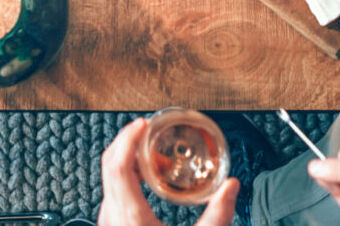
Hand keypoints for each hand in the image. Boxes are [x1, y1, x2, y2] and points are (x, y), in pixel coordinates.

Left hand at [99, 117, 239, 225]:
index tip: (142, 124)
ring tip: (159, 158)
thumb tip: (232, 186)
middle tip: (153, 133)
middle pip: (109, 165)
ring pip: (109, 177)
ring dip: (130, 159)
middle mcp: (111, 219)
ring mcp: (108, 223)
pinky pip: (114, 191)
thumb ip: (219, 215)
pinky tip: (151, 180)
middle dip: (130, 142)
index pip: (117, 167)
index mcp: (129, 219)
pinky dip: (129, 175)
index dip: (127, 139)